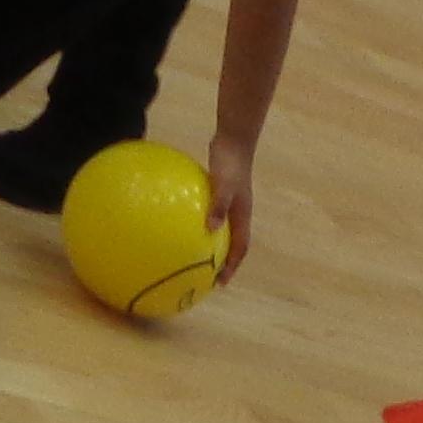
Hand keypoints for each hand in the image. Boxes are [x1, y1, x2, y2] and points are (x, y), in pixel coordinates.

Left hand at [205, 129, 257, 280]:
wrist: (233, 139)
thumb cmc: (230, 162)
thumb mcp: (224, 185)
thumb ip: (218, 206)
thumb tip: (210, 229)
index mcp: (242, 216)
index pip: (240, 249)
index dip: (232, 267)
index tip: (220, 283)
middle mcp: (237, 214)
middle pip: (231, 245)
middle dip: (221, 263)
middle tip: (206, 277)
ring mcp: (228, 204)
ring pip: (220, 231)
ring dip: (211, 246)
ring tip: (194, 256)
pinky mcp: (218, 194)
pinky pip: (209, 215)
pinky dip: (200, 224)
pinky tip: (181, 224)